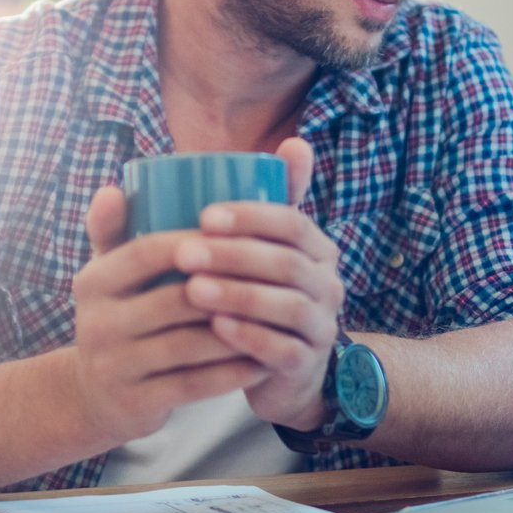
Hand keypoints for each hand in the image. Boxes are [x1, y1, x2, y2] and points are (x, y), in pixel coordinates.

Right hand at [68, 185, 269, 444]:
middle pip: (175, 300)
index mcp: (94, 282)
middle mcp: (96, 323)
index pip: (148, 253)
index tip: (241, 237)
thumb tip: (116, 189)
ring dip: (239, 331)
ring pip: (190, 344)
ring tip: (277, 318)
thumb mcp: (108, 274)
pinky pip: (195, 384)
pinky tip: (262, 361)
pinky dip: (232, 372)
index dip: (197, 243)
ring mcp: (115, 365)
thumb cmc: (119, 317)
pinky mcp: (136, 402)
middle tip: (275, 280)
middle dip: (228, 289)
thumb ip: (113, 229)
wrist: (94, 395)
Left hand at [174, 138, 345, 431]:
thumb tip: (291, 142)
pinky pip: (283, 349)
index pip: (291, 221)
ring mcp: (322, 325)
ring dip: (237, 295)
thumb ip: (258, 204)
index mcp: (315, 247)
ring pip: (286, 305)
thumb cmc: (255, 296)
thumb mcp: (255, 250)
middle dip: (233, 255)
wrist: (276, 371)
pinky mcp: (307, 363)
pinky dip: (249, 337)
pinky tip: (216, 329)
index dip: (250, 216)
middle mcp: (327, 283)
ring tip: (191, 291)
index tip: (203, 216)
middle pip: (286, 262)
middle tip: (184, 254)